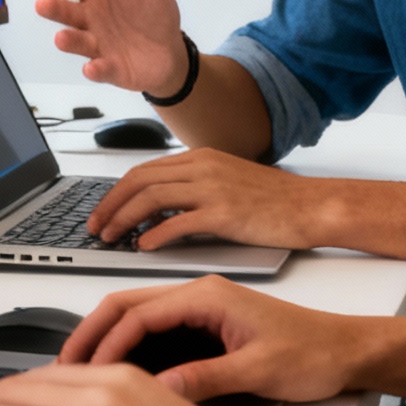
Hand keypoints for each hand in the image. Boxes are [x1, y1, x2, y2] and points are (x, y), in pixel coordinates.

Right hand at [26, 0, 188, 93]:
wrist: (169, 49)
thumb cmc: (151, 10)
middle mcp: (92, 19)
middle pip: (67, 13)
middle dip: (54, 9)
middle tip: (43, 4)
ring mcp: (99, 44)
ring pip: (78, 42)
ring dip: (69, 41)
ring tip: (61, 37)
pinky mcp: (112, 68)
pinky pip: (101, 69)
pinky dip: (96, 69)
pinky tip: (92, 67)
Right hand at [57, 274, 370, 403]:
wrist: (350, 351)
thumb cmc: (315, 354)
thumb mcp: (259, 370)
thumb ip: (206, 378)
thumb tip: (158, 391)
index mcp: (209, 296)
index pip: (138, 313)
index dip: (106, 344)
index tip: (84, 375)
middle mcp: (200, 296)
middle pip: (125, 307)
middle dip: (90, 337)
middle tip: (59, 373)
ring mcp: (201, 310)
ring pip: (136, 319)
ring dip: (105, 344)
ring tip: (77, 378)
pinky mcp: (206, 328)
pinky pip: (155, 333)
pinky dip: (128, 352)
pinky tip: (116, 379)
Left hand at [91, 148, 340, 251]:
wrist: (310, 206)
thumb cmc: (274, 200)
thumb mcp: (227, 182)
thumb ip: (193, 190)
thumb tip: (157, 211)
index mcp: (200, 158)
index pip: (143, 170)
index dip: (116, 192)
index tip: (102, 211)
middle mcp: (203, 167)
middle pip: (139, 180)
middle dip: (110, 204)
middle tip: (95, 227)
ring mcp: (213, 188)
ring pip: (151, 198)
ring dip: (124, 219)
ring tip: (112, 238)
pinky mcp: (225, 213)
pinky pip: (178, 222)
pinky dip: (155, 234)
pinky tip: (144, 247)